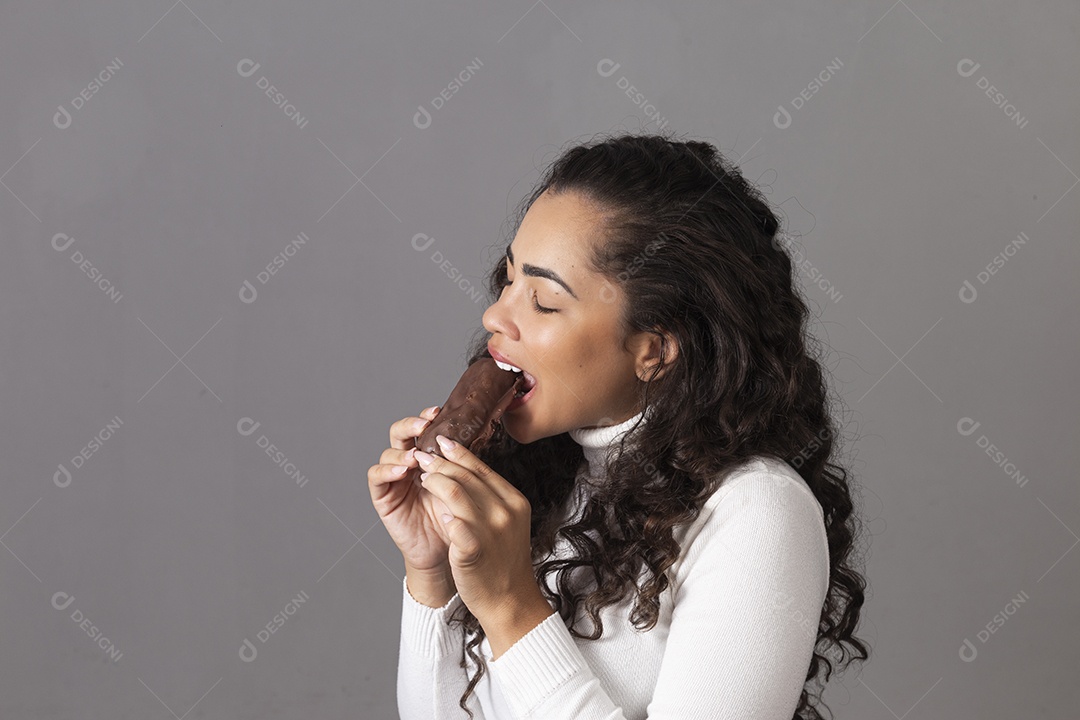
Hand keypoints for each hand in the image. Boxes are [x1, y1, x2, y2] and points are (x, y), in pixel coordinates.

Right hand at [367, 406, 456, 573]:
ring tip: (416, 457)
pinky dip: (387, 470)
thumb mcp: (466, 487)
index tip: (439, 411)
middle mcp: (409, 463)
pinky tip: (402, 472)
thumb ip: (462, 463)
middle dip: (411, 425)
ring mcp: (394, 479)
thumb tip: (471, 433)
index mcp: (430, 456)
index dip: (428, 417)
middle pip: (401, 433)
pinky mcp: (383, 496)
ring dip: (402, 452)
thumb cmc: (461, 519)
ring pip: (388, 453)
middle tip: (424, 425)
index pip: (424, 429)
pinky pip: (376, 476)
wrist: (451, 553)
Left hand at [413, 434, 540, 622]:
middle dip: (441, 462)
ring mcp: (491, 530)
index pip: (482, 468)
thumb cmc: (504, 562)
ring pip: (457, 492)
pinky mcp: (473, 549)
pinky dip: (443, 512)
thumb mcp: (507, 523)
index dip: (460, 453)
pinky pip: (454, 522)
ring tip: (423, 477)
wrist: (509, 600)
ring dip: (436, 481)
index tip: (443, 442)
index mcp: (514, 501)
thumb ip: (491, 498)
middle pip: (468, 476)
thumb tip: (466, 472)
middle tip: (424, 455)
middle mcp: (505, 511)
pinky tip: (433, 509)